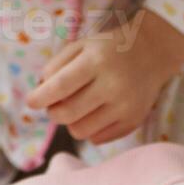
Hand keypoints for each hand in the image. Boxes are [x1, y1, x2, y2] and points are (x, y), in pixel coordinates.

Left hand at [23, 7, 183, 143]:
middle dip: (53, 112)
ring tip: (76, 107)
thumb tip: (40, 92)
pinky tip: (94, 113)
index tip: (31, 102)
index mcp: (96, 61)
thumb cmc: (108, 49)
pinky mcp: (133, 121)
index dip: (40, 97)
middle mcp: (113, 85)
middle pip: (68, 113)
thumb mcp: (81, 46)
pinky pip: (98, 139)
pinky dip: (89, 129)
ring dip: (70, 122)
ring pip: (80, 131)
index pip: (60, 86)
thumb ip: (57, 66)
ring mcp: (125, 106)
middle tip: (53, 104)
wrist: (152, 52)